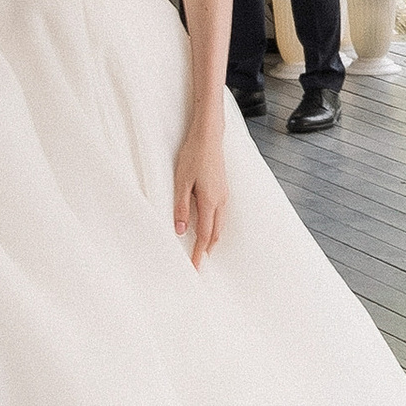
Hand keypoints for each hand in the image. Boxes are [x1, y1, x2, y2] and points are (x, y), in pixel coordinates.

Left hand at [175, 120, 228, 265]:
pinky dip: (214, 227)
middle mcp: (220, 201)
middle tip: (196, 263)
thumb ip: (181, 207)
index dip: (199, 253)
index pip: (205, 236)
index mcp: (209, 201)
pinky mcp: (223, 189)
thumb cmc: (193, 155)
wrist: (209, 136)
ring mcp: (224, 194)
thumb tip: (181, 230)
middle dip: (206, 250)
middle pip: (215, 233)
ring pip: (220, 225)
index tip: (194, 268)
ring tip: (200, 250)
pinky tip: (205, 226)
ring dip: (211, 239)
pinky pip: (220, 215)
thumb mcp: (181, 182)